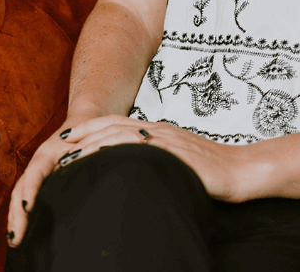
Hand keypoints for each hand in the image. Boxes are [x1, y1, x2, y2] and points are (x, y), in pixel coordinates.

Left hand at [7, 114, 254, 246]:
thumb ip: (158, 162)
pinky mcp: (173, 154)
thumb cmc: (212, 172)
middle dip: (85, 134)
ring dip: (93, 143)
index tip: (68, 138)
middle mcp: (159, 132)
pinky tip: (101, 159)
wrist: (241, 170)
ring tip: (70, 154)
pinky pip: (140, 150)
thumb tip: (135, 173)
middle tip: (58, 142)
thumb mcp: (179, 164)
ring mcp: (166, 141)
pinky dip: (116, 152)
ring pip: (122, 135)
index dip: (92, 129)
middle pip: (114, 126)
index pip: (118, 125)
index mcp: (158, 132)